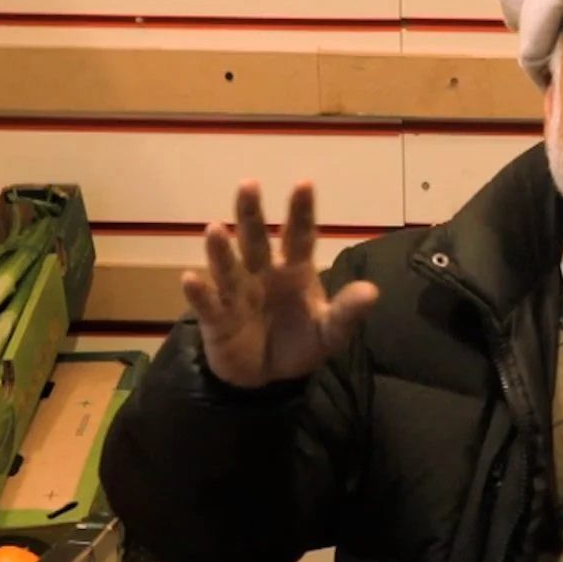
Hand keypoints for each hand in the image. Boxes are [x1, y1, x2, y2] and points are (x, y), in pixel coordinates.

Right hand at [181, 179, 379, 388]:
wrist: (267, 377)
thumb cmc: (299, 342)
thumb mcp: (329, 332)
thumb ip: (346, 312)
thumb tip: (372, 292)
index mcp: (294, 270)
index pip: (299, 235)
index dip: (301, 211)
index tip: (304, 183)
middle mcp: (263, 273)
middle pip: (256, 240)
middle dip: (252, 214)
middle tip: (248, 185)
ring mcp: (237, 293)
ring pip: (229, 267)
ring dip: (221, 250)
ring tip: (214, 228)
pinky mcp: (217, 319)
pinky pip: (208, 304)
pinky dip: (199, 293)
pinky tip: (190, 278)